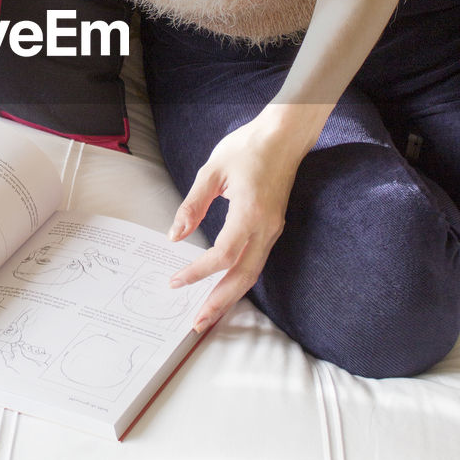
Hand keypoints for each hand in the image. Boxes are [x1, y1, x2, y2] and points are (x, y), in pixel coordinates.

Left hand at [168, 106, 319, 335]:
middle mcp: (266, 227)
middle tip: (197, 323)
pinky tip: (224, 288)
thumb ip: (192, 205)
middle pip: (243, 277)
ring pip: (252, 273)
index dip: (199, 272)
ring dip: (230, 296)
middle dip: (219, 303)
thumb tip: (175, 235)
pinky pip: (256, 261)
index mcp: (250, 212)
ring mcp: (273, 229)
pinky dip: (239, 280)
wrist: (284, 135)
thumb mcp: (212, 170)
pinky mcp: (273, 227)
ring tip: (208, 314)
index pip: (223, 255)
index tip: (176, 280)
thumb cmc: (248, 147)